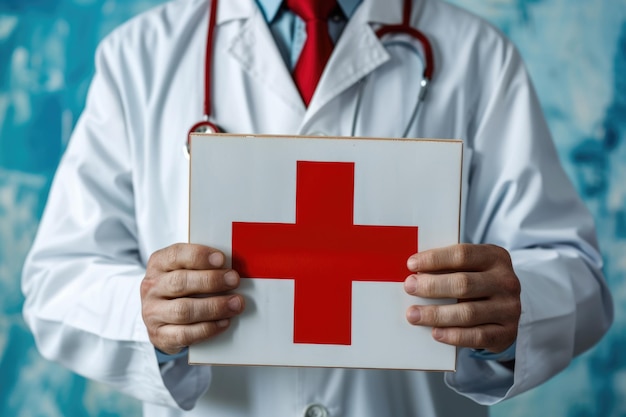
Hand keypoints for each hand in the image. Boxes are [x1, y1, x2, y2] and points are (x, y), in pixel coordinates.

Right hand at [140, 243, 244, 354]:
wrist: (160, 320)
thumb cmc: (180, 290)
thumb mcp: (186, 270)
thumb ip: (203, 266)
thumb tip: (231, 267)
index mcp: (158, 264)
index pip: (176, 255)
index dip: (199, 256)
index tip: (221, 259)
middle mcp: (152, 287)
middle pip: (180, 282)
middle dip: (211, 281)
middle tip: (234, 280)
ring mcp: (153, 313)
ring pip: (183, 310)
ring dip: (214, 307)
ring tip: (235, 304)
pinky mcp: (159, 335)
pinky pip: (185, 334)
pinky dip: (208, 328)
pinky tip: (224, 322)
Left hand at [404, 244, 520, 352]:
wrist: (504, 311)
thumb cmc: (477, 284)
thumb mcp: (470, 268)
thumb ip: (448, 267)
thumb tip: (414, 272)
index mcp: (495, 257)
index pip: (462, 255)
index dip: (435, 259)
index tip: (411, 265)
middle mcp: (506, 281)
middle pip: (464, 283)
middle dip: (432, 286)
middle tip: (409, 287)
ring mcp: (509, 308)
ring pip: (468, 312)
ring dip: (436, 314)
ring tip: (413, 314)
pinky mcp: (507, 333)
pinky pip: (477, 336)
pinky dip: (454, 335)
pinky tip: (435, 333)